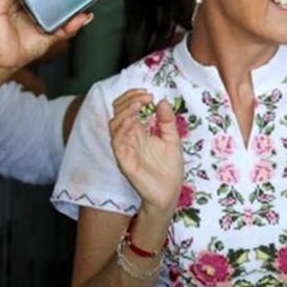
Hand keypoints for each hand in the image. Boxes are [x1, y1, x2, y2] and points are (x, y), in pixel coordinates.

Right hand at [110, 89, 185, 216]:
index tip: (149, 93)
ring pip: (114, 125)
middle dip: (128, 100)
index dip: (133, 97)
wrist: (169, 193)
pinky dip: (122, 128)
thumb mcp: (172, 139)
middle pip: (117, 112)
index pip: (127, 108)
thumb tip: (162, 101)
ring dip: (125, 111)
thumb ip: (167, 121)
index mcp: (138, 131)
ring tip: (139, 104)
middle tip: (146, 96)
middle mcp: (128, 138)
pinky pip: (116, 142)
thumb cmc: (170, 169)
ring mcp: (124, 149)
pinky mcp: (124, 161)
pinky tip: (134, 120)